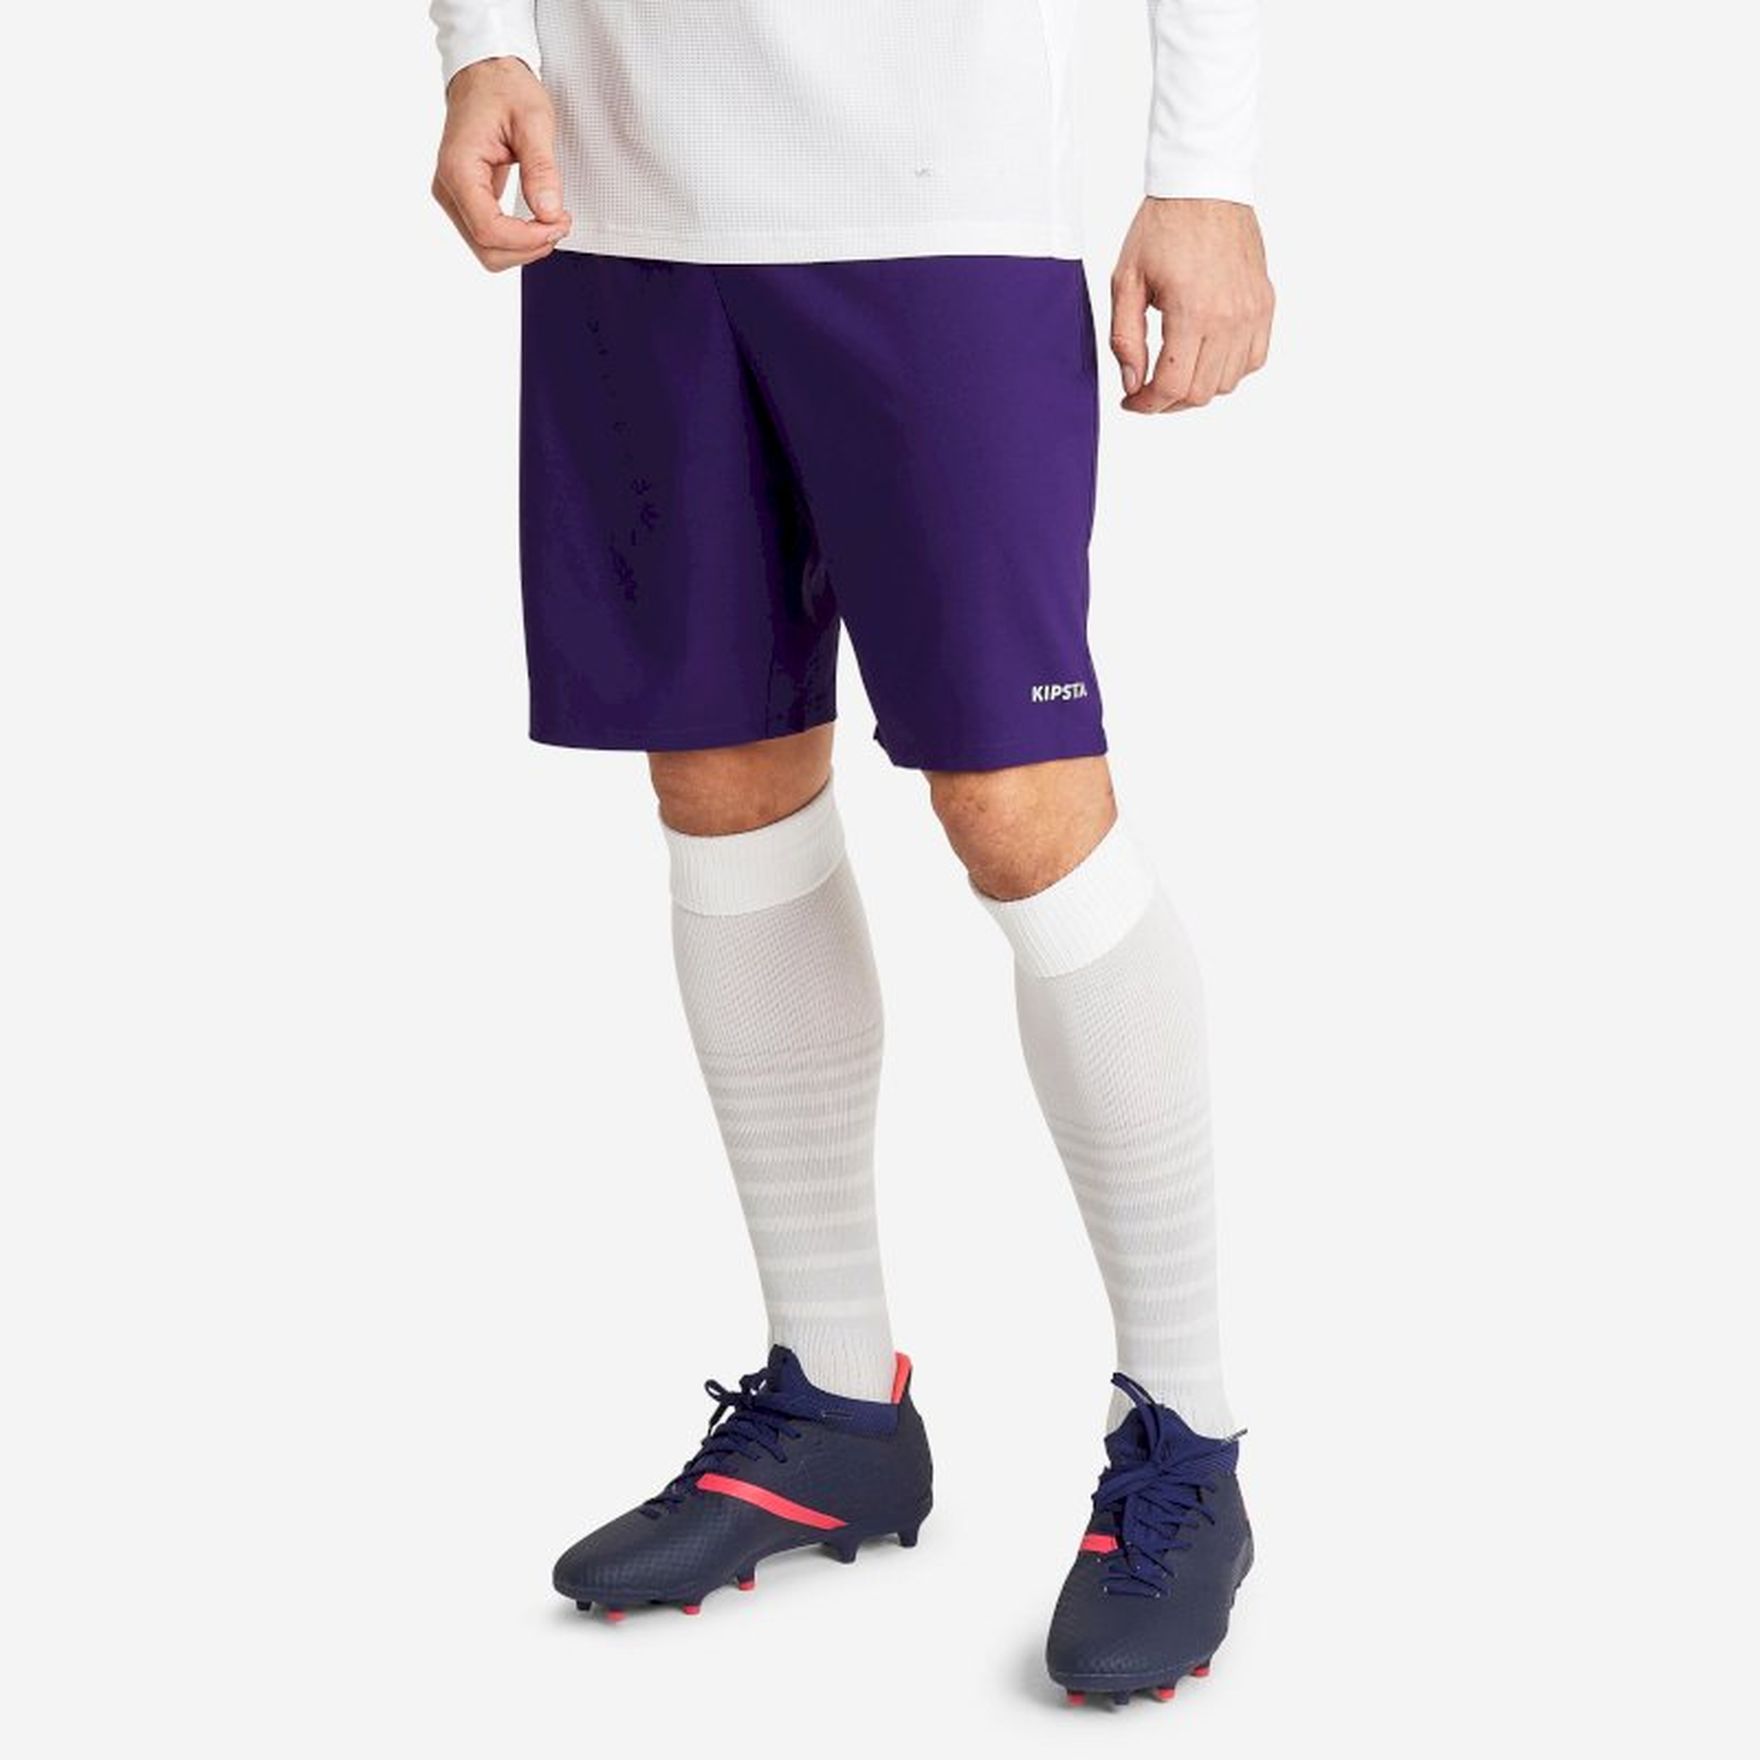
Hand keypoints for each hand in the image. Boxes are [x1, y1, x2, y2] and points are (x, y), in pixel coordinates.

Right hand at [432, 57, 571, 270]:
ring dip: (524, 247)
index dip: (527, 239)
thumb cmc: (504, 89)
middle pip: (487, 250)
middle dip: (529, 247)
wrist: (485, 74)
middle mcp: (449, 188)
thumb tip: (549, 211)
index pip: (488, 230)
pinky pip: (489, 237)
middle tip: (559, 222)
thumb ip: (541, 168)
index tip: (558, 222)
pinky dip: (517, 239)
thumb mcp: (534, 121)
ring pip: (488, 251)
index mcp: (459, 168)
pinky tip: (537, 220)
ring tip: (551, 220)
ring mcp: (454, 197)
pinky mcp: (465, 200)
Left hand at [1110, 199, 1273, 412]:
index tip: (1133, 402)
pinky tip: (1207, 357)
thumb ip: (1125, 338)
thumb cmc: (1164, 226)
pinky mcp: (1264, 304)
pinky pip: (1254, 359)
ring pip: (1227, 383)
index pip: (1172, 386)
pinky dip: (1229, 369)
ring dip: (1198, 387)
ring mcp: (1252, 312)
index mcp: (1191, 311)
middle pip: (1200, 393)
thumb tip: (1132, 383)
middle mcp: (1229, 317)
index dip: (1147, 405)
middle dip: (1169, 401)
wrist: (1204, 185)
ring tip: (1176, 371)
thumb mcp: (1126, 281)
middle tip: (1149, 389)